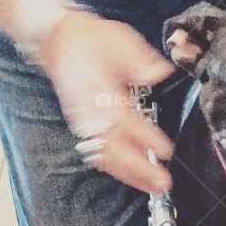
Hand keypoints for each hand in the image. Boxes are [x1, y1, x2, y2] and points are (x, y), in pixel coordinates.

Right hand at [42, 11, 176, 191]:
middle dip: (139, 169)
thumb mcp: (118, 38)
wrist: (59, 41)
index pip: (124, 119)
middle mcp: (89, 111)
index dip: (145, 137)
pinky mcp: (85, 128)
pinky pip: (101, 155)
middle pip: (114, 147)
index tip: (165, 151)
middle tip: (163, 182)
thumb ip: (138, 58)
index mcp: (97, 89)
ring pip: (107, 156)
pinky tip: (137, 179)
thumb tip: (159, 72)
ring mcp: (85, 123)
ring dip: (131, 174)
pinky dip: (120, 170)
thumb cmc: (92, 40)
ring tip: (155, 186)